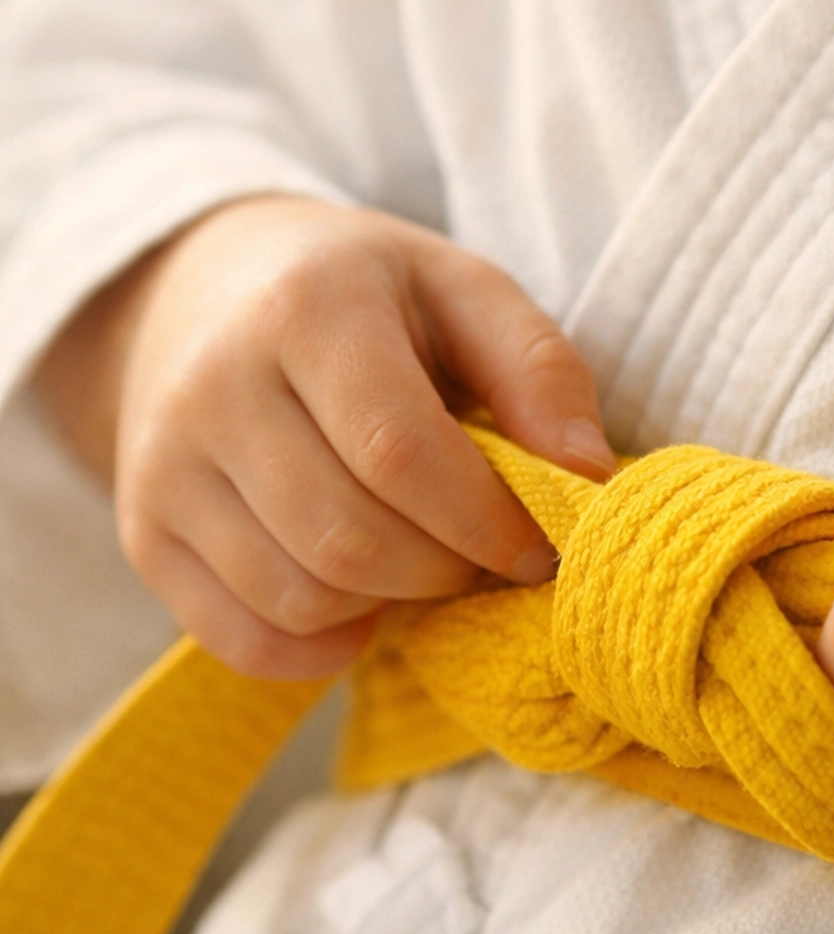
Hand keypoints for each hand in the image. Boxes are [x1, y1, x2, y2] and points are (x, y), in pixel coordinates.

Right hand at [38, 195, 611, 679]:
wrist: (202, 286)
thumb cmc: (364, 294)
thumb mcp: (462, 288)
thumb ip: (539, 368)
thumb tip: (590, 476)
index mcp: (307, 307)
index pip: (400, 453)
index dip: (484, 520)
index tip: (539, 543)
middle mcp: (215, 386)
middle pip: (349, 540)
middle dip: (444, 570)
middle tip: (482, 551)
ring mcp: (164, 466)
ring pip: (298, 598)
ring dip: (387, 605)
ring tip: (419, 555)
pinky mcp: (143, 532)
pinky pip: (241, 641)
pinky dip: (320, 647)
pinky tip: (359, 600)